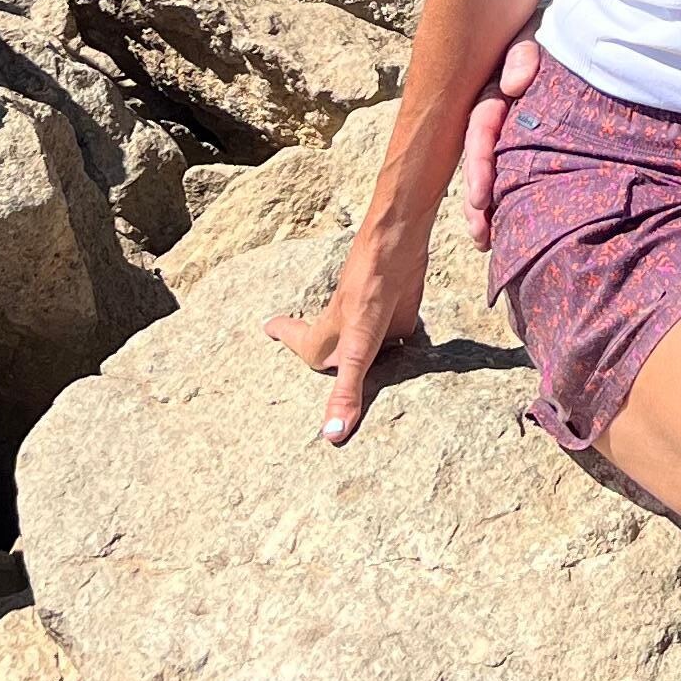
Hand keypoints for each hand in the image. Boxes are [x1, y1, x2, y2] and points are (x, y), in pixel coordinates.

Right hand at [268, 219, 432, 445]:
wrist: (401, 245)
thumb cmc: (369, 292)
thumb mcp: (357, 349)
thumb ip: (347, 391)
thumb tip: (332, 435)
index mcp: (329, 336)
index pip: (301, 344)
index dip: (284, 336)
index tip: (267, 327)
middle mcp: (350, 330)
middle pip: (334, 349)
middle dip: (327, 362)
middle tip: (318, 369)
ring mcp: (376, 322)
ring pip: (368, 347)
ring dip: (369, 361)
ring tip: (366, 372)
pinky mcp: (403, 315)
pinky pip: (401, 339)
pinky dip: (404, 350)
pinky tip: (413, 358)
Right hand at [454, 33, 543, 245]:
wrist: (576, 28)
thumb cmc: (548, 31)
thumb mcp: (531, 34)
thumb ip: (522, 53)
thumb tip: (514, 84)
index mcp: (494, 91)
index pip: (481, 129)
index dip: (480, 163)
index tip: (481, 197)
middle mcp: (496, 112)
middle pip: (480, 158)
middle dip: (477, 195)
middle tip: (481, 231)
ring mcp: (510, 127)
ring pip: (491, 168)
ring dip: (484, 205)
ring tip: (484, 239)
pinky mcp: (525, 138)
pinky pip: (511, 169)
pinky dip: (504, 196)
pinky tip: (500, 227)